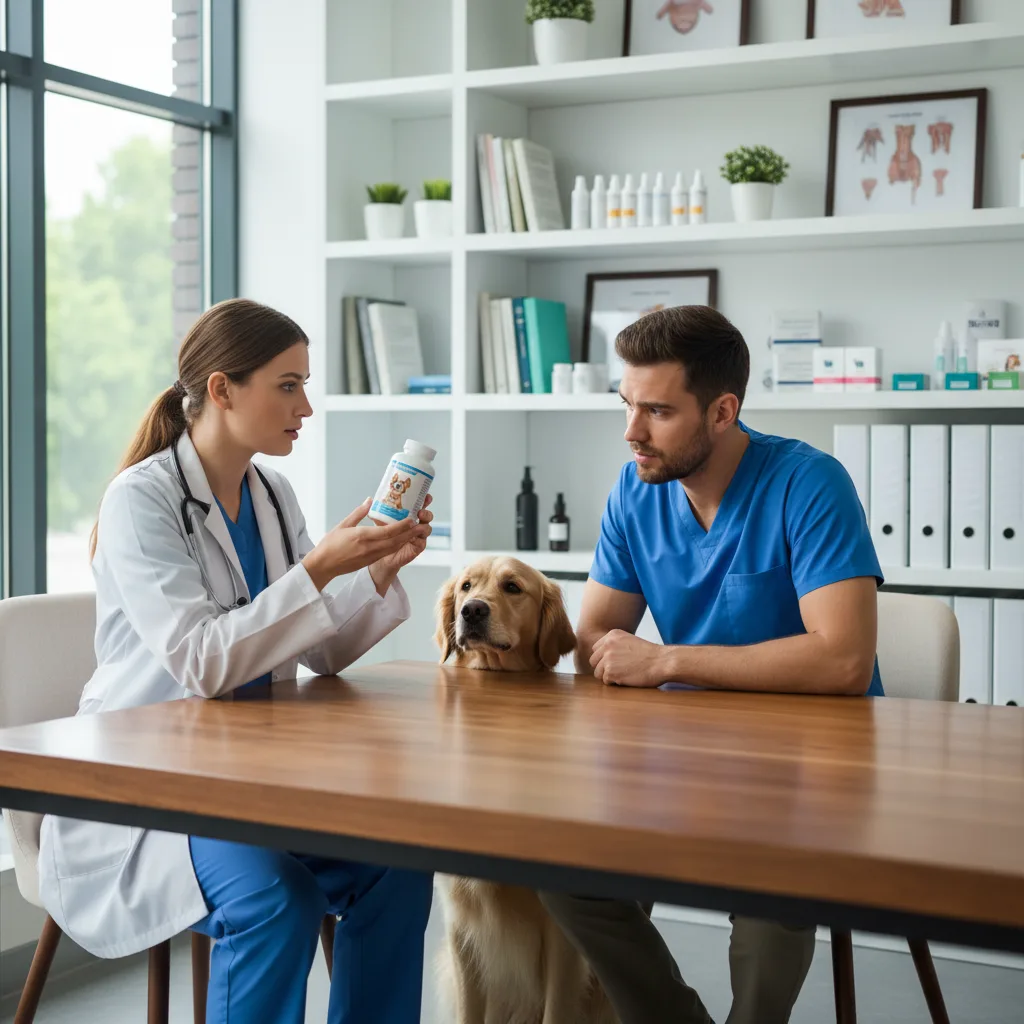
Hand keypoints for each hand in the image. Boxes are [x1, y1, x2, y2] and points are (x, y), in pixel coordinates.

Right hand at [302, 499, 426, 591]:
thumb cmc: (330, 544)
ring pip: (393, 547)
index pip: (387, 531)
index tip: (412, 519)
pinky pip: (387, 552)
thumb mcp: (343, 524)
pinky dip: (397, 546)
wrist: (323, 566)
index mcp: (362, 536)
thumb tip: (370, 500)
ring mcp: (370, 555)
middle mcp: (369, 547)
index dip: (402, 526)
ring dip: (406, 540)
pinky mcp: (370, 561)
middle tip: (422, 526)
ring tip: (416, 532)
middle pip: (395, 540)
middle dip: (410, 534)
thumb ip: (359, 513)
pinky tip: (402, 540)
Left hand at [369, 495, 433, 590]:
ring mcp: (417, 536)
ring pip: (426, 528)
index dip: (424, 499)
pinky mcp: (417, 547)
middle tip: (421, 510)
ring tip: (419, 520)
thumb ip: (377, 512)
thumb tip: (370, 500)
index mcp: (408, 516)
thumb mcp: (378, 522)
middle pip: (426, 515)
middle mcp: (415, 524)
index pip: (418, 505)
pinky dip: (419, 537)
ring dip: (424, 523)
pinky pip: (422, 541)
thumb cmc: (379, 537)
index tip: (425, 494)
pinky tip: (414, 534)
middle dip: (426, 511)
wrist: (377, 555)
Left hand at [591, 630, 667, 687]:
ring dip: (608, 676)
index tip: (616, 662)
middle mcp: (607, 644)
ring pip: (597, 672)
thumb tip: (602, 657)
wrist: (662, 662)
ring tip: (623, 675)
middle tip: (618, 671)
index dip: (604, 658)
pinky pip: (605, 681)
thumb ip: (615, 645)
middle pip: (593, 661)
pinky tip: (626, 678)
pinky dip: (615, 683)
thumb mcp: (630, 641)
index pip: (596, 649)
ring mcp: (608, 658)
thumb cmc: (650, 655)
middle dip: (603, 668)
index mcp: (612, 635)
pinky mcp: (610, 672)